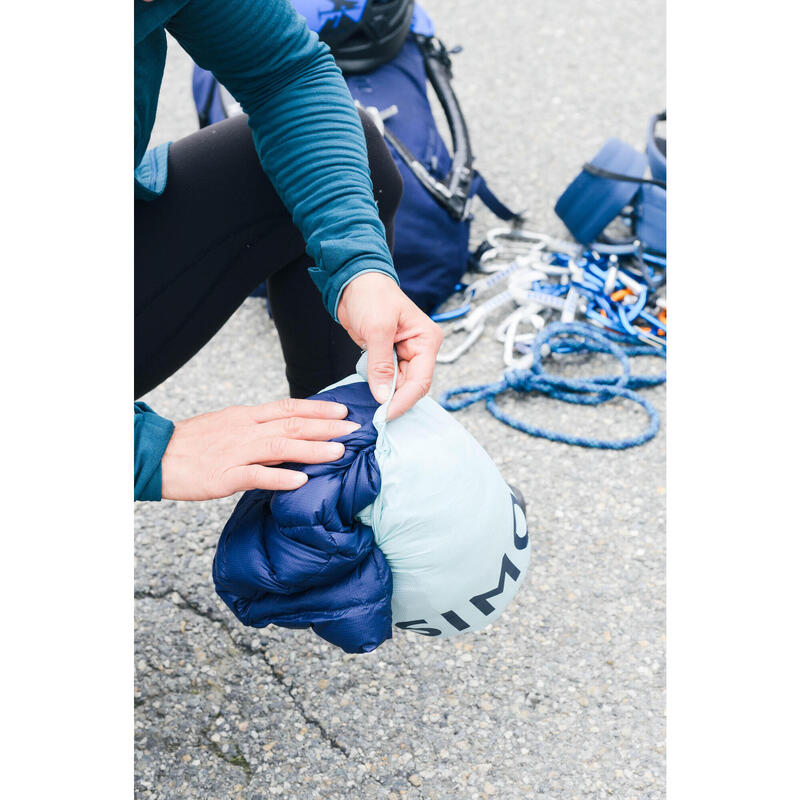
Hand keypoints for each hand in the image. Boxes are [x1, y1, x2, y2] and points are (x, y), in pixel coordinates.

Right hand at [160, 398, 359, 500]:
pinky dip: (280, 478)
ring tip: (339, 452)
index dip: (318, 409)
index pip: (288, 407)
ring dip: (312, 449)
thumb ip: (258, 427)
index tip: (342, 411)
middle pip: (292, 424)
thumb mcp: (228, 425)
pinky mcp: (224, 476)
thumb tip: (288, 431)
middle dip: (326, 427)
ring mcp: (235, 452)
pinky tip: (301, 481)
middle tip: (355, 430)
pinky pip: (256, 476)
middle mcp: (245, 429)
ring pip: (280, 447)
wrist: (155, 454)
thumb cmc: (193, 443)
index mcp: (246, 416)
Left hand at [337, 273, 442, 419]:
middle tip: (376, 416)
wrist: (353, 283)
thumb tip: (383, 396)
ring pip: (400, 386)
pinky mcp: (391, 357)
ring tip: (371, 408)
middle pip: (412, 386)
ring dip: (386, 396)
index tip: (386, 415)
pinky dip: (380, 388)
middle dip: (395, 400)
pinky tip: (371, 395)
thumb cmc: (371, 295)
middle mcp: (420, 350)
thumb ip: (381, 364)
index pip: (421, 380)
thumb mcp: (377, 329)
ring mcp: (406, 354)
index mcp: (426, 340)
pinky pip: (389, 380)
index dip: (404, 400)